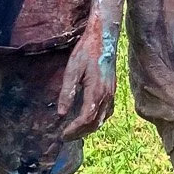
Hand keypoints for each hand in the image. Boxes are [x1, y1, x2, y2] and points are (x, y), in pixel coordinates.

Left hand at [57, 15, 117, 139]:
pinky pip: (107, 112)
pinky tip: (89, 119)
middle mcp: (106, 96)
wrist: (104, 37)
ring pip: (102, 119)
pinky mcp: (112, 90)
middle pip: (95, 123)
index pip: (85, 119)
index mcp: (96, 91)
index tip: (62, 135)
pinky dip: (97, 120)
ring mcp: (111, 93)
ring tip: (75, 132)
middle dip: (80, 133)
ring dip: (89, 129)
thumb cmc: (86, 51)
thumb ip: (67, 93)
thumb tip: (61, 113)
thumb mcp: (72, 70)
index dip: (74, 130)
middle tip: (65, 137)